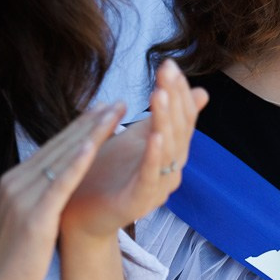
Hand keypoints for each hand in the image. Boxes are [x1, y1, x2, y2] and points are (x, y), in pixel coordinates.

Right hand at [0, 105, 123, 279]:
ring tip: (114, 114)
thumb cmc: (15, 260)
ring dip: (90, 134)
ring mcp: (23, 197)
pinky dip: (77, 164)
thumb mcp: (28, 219)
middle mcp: (17, 182)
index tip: (103, 109)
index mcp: (16, 181)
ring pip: (62, 158)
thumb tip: (60, 183)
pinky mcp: (33, 216)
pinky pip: (59, 184)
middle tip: (117, 102)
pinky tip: (93, 146)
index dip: (80, 127)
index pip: (54, 147)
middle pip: (60, 146)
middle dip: (90, 122)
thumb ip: (41, 198)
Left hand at [60, 61, 207, 241]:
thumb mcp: (135, 137)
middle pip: (180, 129)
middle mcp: (170, 169)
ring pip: (169, 150)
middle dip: (174, 97)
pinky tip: (153, 134)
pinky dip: (154, 154)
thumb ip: (162, 116)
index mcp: (169, 152)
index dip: (178, 90)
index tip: (169, 64)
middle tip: (166, 70)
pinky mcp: (140, 201)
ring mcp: (158, 186)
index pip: (182, 116)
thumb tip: (200, 92)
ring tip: (160, 94)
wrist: (78, 214)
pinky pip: (151, 175)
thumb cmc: (105, 174)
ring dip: (165, 120)